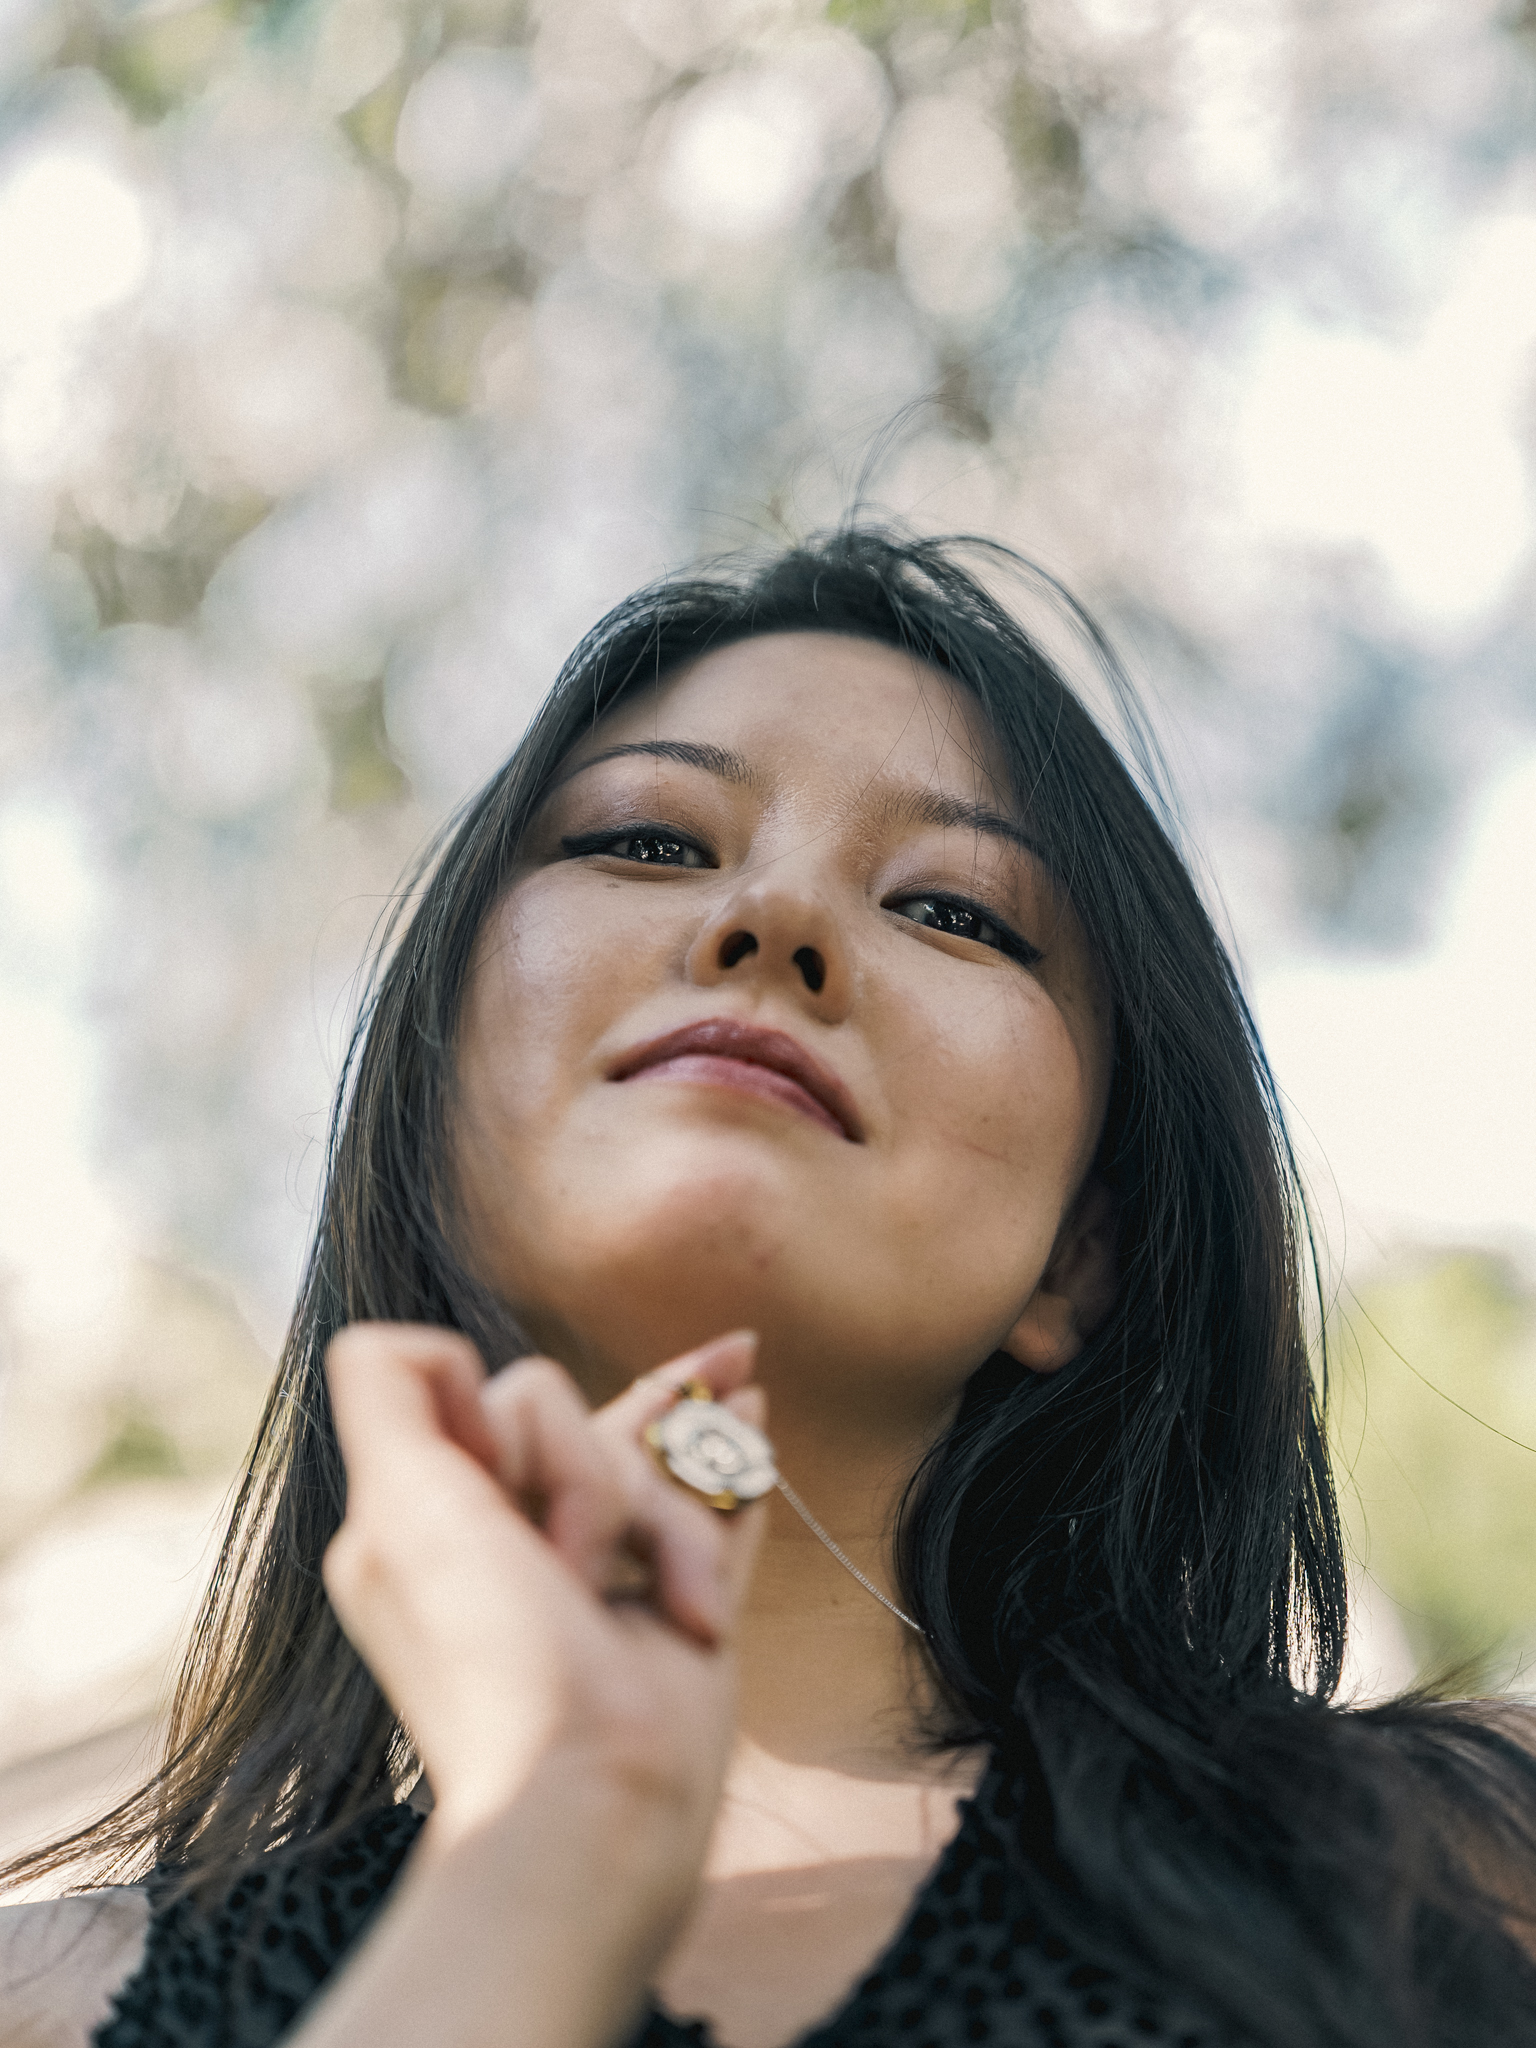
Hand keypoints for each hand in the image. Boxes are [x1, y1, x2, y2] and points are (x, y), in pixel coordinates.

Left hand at [321, 1323, 764, 1876]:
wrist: (594, 1796)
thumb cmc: (490, 1658)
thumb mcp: (400, 1507)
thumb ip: (388, 1393)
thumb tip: (446, 1348)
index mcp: (431, 1517)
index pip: (482, 1390)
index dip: (498, 1415)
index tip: (496, 1486)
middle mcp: (509, 1532)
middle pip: (576, 1418)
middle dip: (592, 1481)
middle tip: (571, 1576)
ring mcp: (603, 1567)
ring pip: (656, 1462)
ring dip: (671, 1529)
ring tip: (673, 1611)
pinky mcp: (679, 1598)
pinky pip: (716, 1496)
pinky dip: (732, 1458)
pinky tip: (748, 1405)